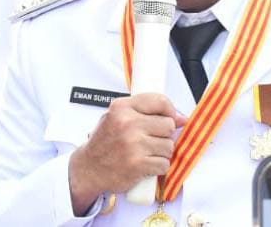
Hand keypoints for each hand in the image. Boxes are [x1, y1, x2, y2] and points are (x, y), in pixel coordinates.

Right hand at [68, 93, 186, 214]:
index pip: (160, 101)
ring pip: (169, 146)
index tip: (170, 118)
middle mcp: (128, 123)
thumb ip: (146, 112)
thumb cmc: (106, 141)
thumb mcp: (118, 116)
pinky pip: (164, 164)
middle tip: (152, 140)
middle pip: (168, 125)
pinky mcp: (138, 165)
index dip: (170, 110)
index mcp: (122, 107)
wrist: (89, 169)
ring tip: (146, 153)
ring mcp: (133, 144)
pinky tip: (146, 165)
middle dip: (164, 134)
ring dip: (162, 152)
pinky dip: (158, 167)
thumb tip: (181, 118)